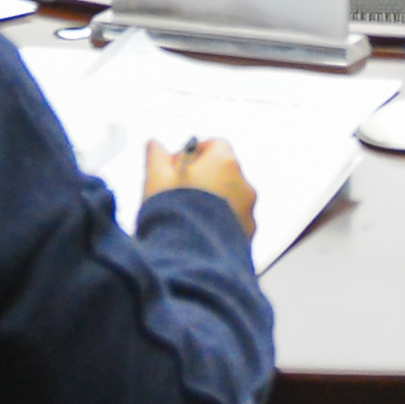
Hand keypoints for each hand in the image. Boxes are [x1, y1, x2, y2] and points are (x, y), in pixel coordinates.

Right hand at [142, 134, 258, 232]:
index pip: (216, 145)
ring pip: (231, 200)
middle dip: (204, 179)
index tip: (178, 165)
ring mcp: (248, 213)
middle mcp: (243, 185)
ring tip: (187, 218)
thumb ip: (157, 157)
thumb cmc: (175, 212)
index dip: (195, 152)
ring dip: (213, 204)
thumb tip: (156, 145)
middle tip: (179, 192)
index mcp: (224, 163)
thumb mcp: (157, 178)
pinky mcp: (248, 238)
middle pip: (225, 173)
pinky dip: (220, 226)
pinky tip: (198, 235)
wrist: (190, 258)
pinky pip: (234, 225)